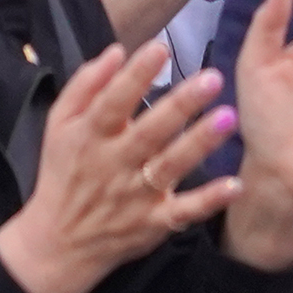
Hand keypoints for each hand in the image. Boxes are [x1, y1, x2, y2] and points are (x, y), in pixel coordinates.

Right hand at [0, 41, 235, 292]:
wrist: (58, 243)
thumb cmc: (63, 173)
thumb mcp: (59, 126)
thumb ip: (85, 86)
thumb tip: (116, 50)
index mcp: (90, 136)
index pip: (113, 101)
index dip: (136, 75)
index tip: (161, 48)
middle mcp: (114, 164)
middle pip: (150, 131)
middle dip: (182, 104)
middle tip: (213, 78)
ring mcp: (136, 196)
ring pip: (171, 166)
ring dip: (200, 143)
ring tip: (228, 118)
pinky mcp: (153, 223)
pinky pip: (184, 211)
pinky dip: (209, 201)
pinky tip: (234, 185)